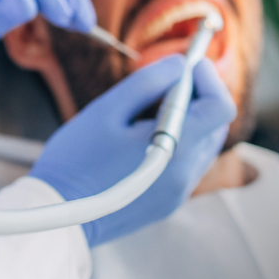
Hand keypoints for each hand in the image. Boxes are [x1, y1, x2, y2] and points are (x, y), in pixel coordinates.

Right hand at [30, 55, 235, 246]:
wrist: (57, 213)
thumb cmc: (76, 159)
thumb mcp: (109, 109)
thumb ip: (149, 82)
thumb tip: (179, 65)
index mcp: (177, 149)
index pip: (221, 107)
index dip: (208, 79)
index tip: (185, 66)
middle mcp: (187, 175)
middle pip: (215, 126)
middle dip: (198, 97)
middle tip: (165, 82)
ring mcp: (179, 193)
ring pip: (203, 145)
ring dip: (188, 121)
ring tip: (149, 110)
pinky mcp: (168, 203)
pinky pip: (187, 165)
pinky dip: (178, 143)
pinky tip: (143, 138)